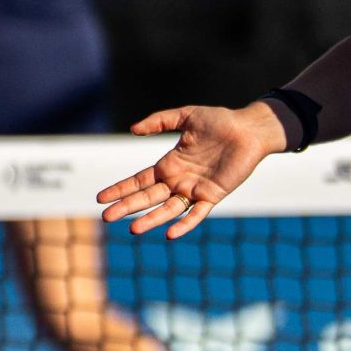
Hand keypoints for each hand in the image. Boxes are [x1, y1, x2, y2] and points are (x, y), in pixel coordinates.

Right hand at [96, 100, 286, 238]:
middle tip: (107, 217)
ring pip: (168, 209)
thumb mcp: (186, 117)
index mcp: (170, 164)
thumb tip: (133, 129)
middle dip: (127, 206)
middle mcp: (179, 180)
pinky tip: (170, 233)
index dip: (121, 189)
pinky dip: (184, 224)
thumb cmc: (220, 121)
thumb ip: (159, 121)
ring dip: (151, 219)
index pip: (139, 180)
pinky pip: (197, 214)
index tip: (101, 198)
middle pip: (148, 197)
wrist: (249, 129)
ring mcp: (195, 190)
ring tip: (132, 229)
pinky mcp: (213, 195)